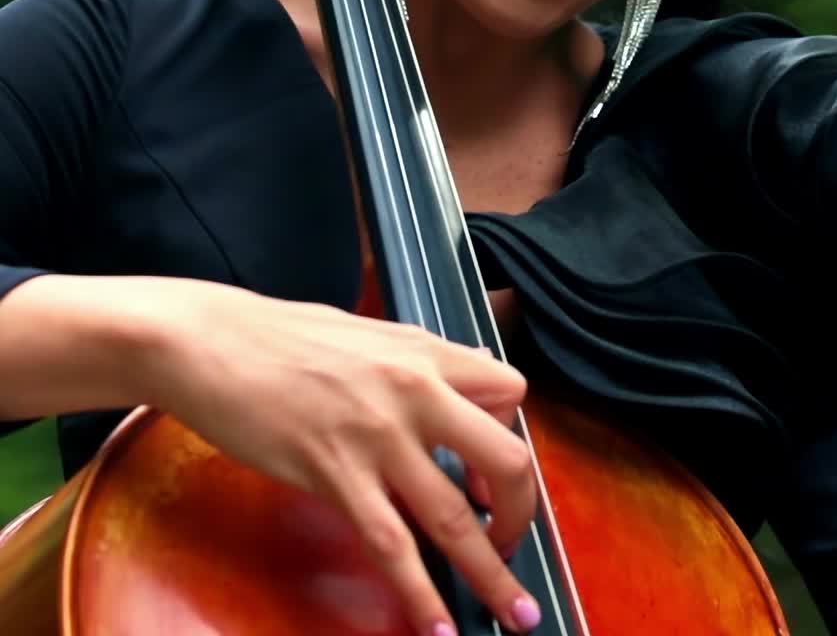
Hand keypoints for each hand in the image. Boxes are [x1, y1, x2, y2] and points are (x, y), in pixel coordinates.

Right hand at [141, 281, 539, 634]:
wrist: (210, 342)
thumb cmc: (282, 335)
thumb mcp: (370, 333)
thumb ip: (422, 360)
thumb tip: (470, 373)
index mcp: (426, 352)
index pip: (509, 393)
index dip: (507, 436)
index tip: (487, 471)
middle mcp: (415, 392)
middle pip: (506, 458)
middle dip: (522, 512)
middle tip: (511, 542)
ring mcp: (378, 439)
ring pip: (456, 518)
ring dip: (491, 574)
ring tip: (515, 614)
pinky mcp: (335, 477)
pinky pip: (392, 547)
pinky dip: (420, 596)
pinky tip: (437, 628)